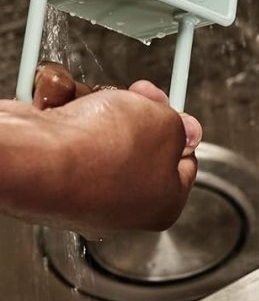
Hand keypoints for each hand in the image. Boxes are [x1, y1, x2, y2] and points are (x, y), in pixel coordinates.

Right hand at [0, 63, 201, 235]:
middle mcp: (120, 205)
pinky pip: (68, 128)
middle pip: (140, 141)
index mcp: (160, 204)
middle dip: (135, 110)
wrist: (32, 157)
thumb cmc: (101, 151)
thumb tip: (184, 132)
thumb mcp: (166, 125)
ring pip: (102, 129)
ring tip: (91, 100)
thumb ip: (180, 126)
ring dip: (98, 103)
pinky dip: (67, 108)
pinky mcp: (49, 171)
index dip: (183, 130)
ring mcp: (82, 190)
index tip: (176, 111)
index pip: (184, 164)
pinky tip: (63, 103)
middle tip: (136, 95)